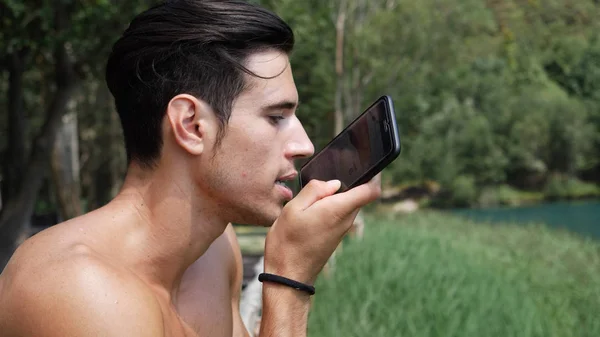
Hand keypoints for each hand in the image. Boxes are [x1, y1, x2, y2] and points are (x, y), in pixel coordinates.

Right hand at [263, 176, 380, 284]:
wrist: (288, 276)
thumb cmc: (287, 243)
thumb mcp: (293, 209)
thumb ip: (314, 190)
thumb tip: (333, 183)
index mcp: (338, 209)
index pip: (371, 190)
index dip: (375, 174)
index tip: (369, 163)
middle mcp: (345, 220)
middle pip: (360, 195)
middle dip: (351, 181)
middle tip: (334, 169)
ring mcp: (341, 230)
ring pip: (349, 204)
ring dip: (339, 194)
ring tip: (317, 189)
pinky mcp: (334, 236)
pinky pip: (340, 214)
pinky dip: (332, 205)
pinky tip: (314, 205)